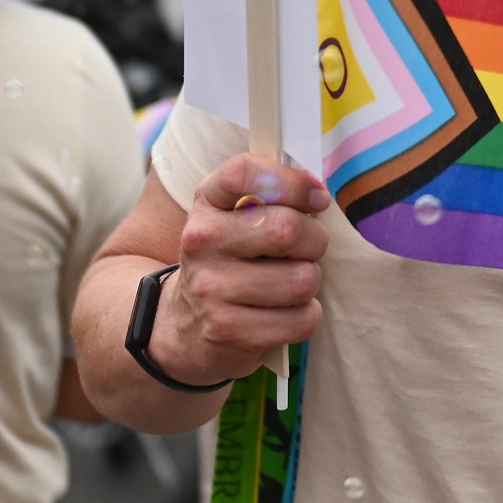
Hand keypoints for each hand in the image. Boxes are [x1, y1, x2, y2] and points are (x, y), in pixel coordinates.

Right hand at [155, 154, 330, 387]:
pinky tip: (282, 313)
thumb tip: (318, 194)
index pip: (245, 172)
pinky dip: (305, 317)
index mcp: (207, 202)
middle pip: (287, 230)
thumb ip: (273, 191)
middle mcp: (202, 241)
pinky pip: (302, 319)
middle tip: (305, 250)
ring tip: (287, 284)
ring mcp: (210, 289)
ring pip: (302, 279)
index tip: (318, 199)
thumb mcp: (236, 215)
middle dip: (315, 241)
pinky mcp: (228, 330)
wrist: (184, 324)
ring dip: (308, 282)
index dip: (294, 182)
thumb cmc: (232, 258)